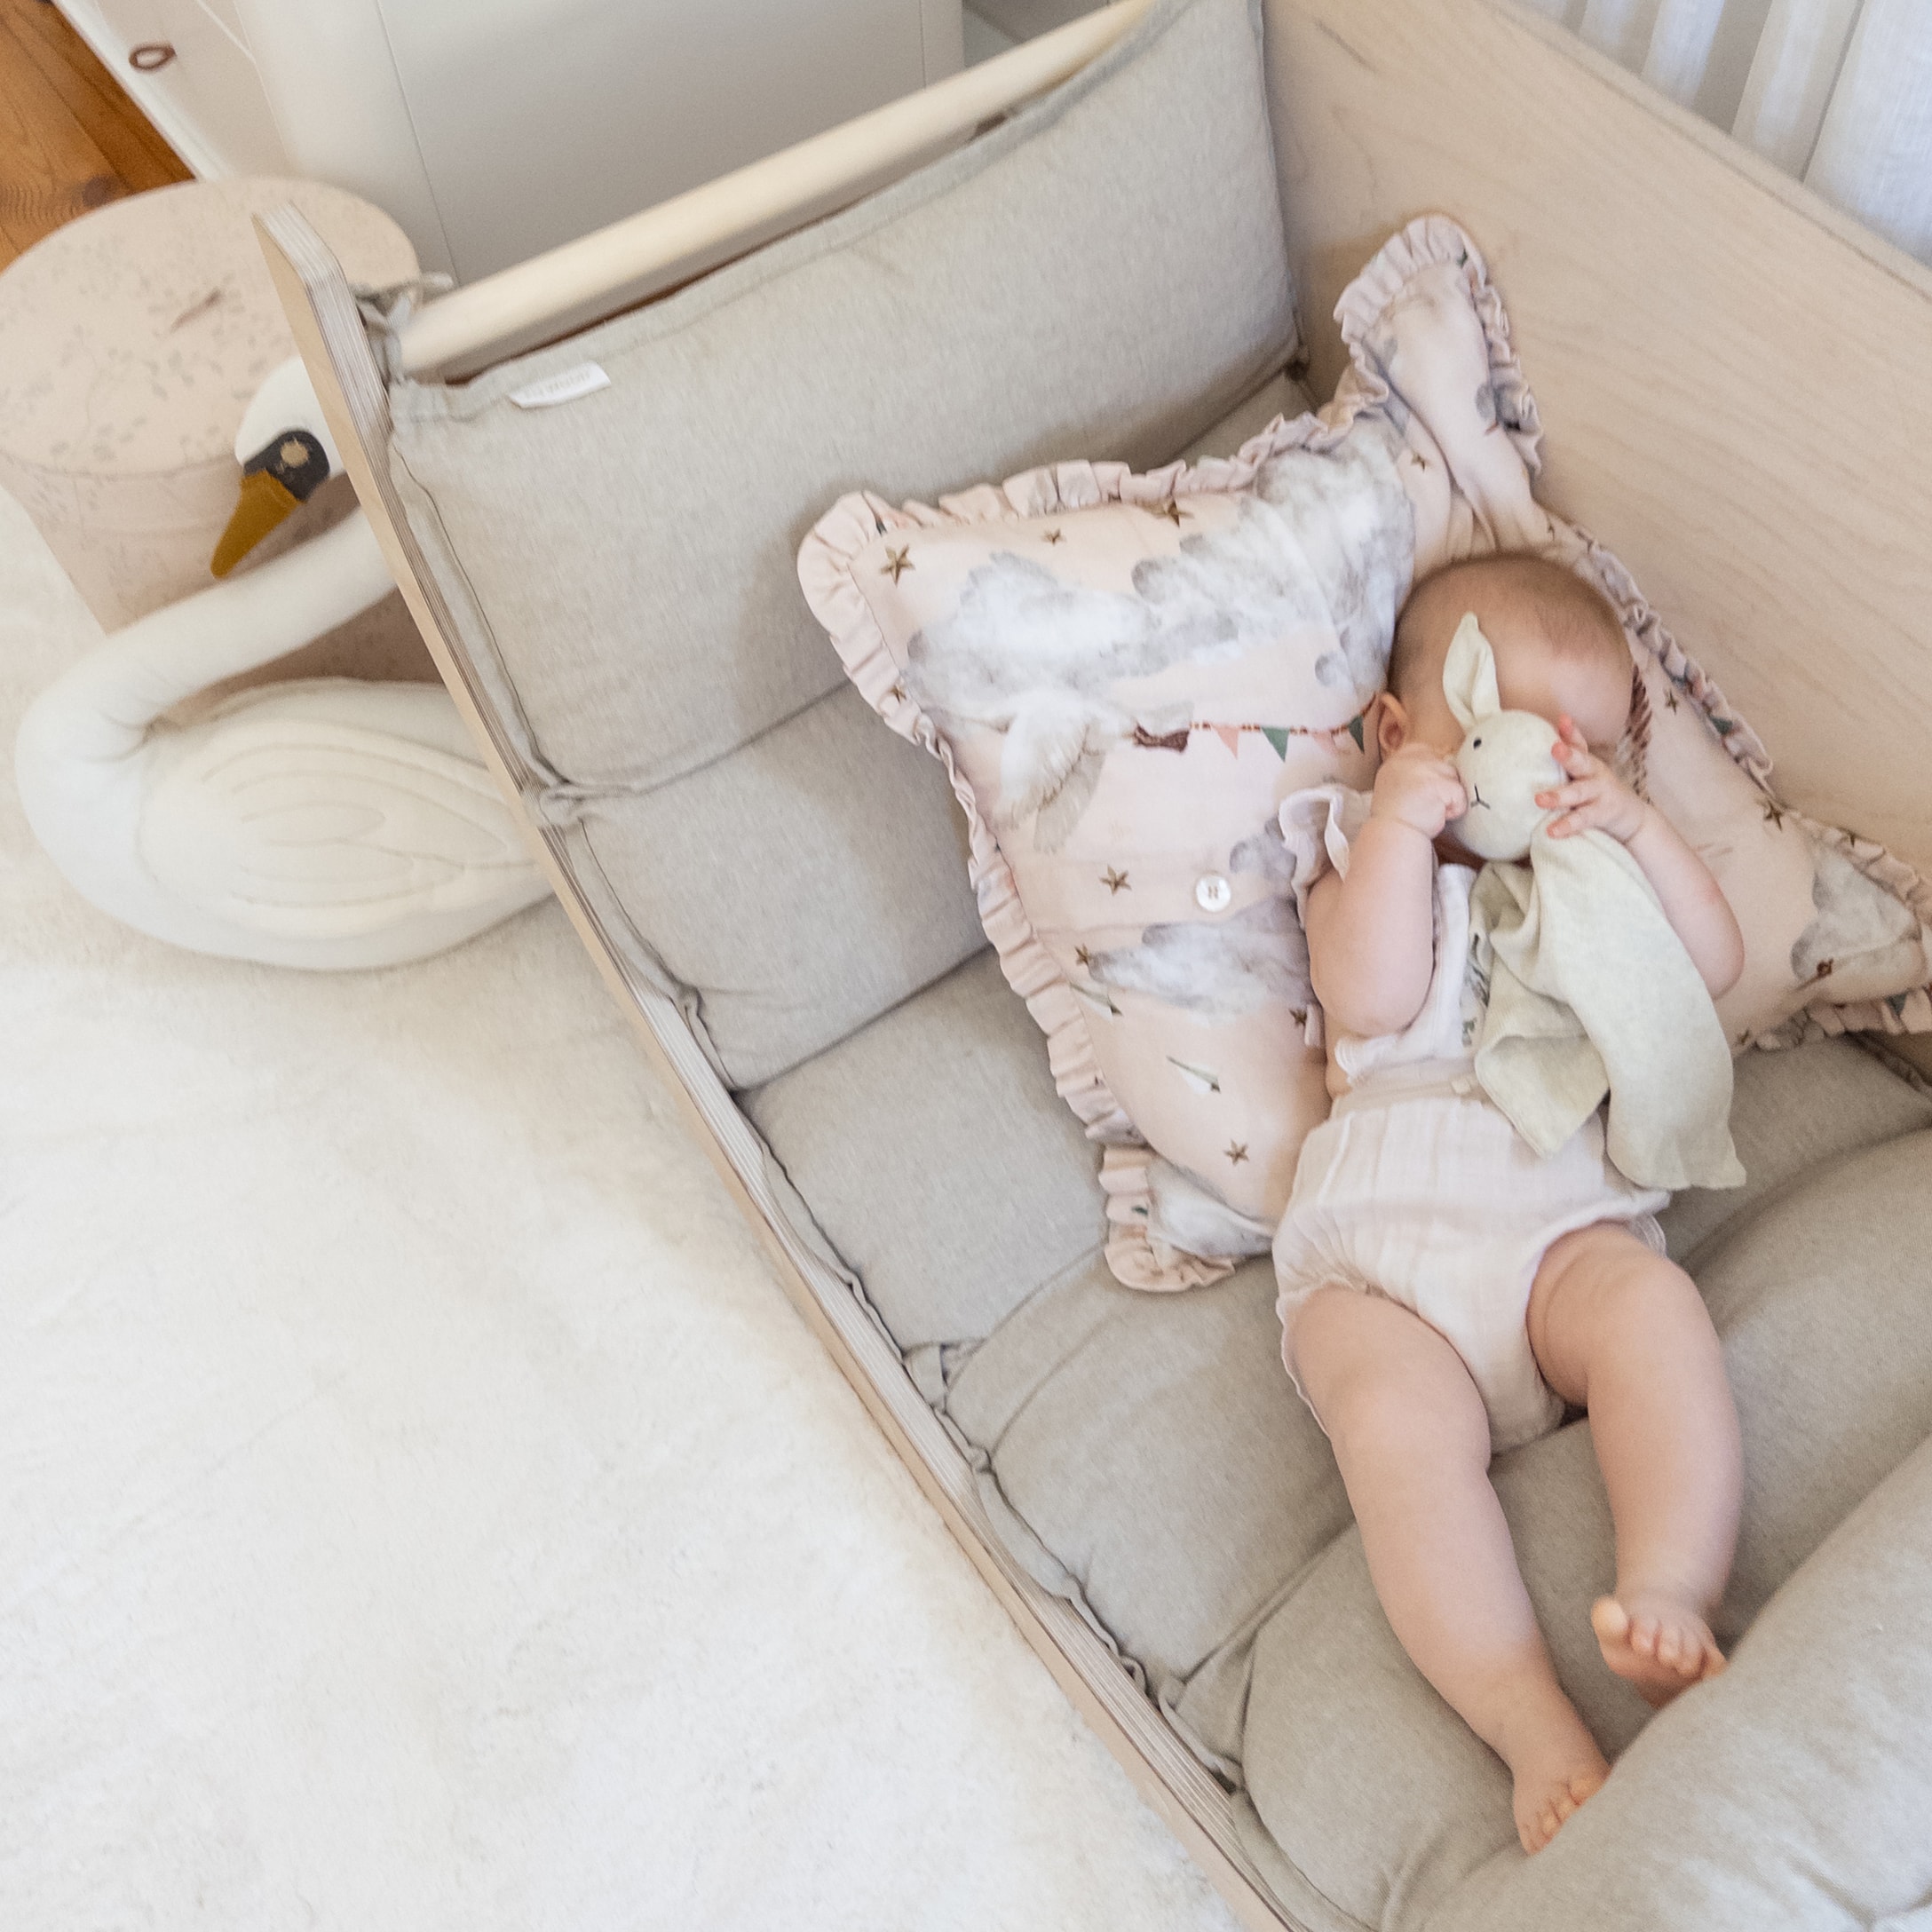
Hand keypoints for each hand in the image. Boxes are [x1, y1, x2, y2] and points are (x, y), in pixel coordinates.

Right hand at [1370, 742, 1466, 839]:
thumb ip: (1412, 771)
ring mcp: (1424, 769)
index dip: (1433, 772)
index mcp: (1397, 759)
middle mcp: (1409, 759)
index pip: (1427, 751)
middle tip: (1425, 804)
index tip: (1425, 790)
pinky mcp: (1438, 783)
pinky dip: (1454, 810)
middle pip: (1444, 765)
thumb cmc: (1395, 818)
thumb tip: (1442, 762)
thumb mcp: (1395, 784)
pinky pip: (1460, 795)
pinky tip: (1438, 816)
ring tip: (1430, 810)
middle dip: (1442, 786)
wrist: (1391, 836)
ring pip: (1454, 778)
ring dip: (1449, 798)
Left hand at [1537, 716, 1646, 840]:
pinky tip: (1551, 831)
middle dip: (1569, 755)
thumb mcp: (1585, 775)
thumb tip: (1535, 748)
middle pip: (1582, 762)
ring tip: (1539, 800)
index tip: (1562, 719)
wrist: (1633, 817)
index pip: (1579, 744)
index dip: (1571, 732)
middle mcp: (1595, 775)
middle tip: (1554, 748)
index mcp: (1588, 764)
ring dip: (1559, 796)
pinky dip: (1567, 825)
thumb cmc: (1597, 793)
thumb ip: (1567, 762)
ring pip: (1579, 793)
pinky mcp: (1602, 814)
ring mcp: (1600, 794)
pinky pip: (1582, 819)